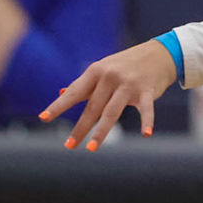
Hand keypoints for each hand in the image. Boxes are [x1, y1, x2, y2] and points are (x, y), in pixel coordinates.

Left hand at [41, 39, 176, 146]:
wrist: (159, 54)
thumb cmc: (126, 64)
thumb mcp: (104, 69)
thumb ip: (84, 84)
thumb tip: (61, 92)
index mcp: (96, 71)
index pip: (74, 92)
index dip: (58, 106)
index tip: (43, 118)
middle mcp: (110, 77)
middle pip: (92, 107)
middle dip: (80, 128)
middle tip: (69, 145)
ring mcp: (129, 84)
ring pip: (112, 112)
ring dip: (101, 132)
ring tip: (91, 148)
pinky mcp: (147, 91)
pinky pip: (146, 109)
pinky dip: (147, 122)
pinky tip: (146, 134)